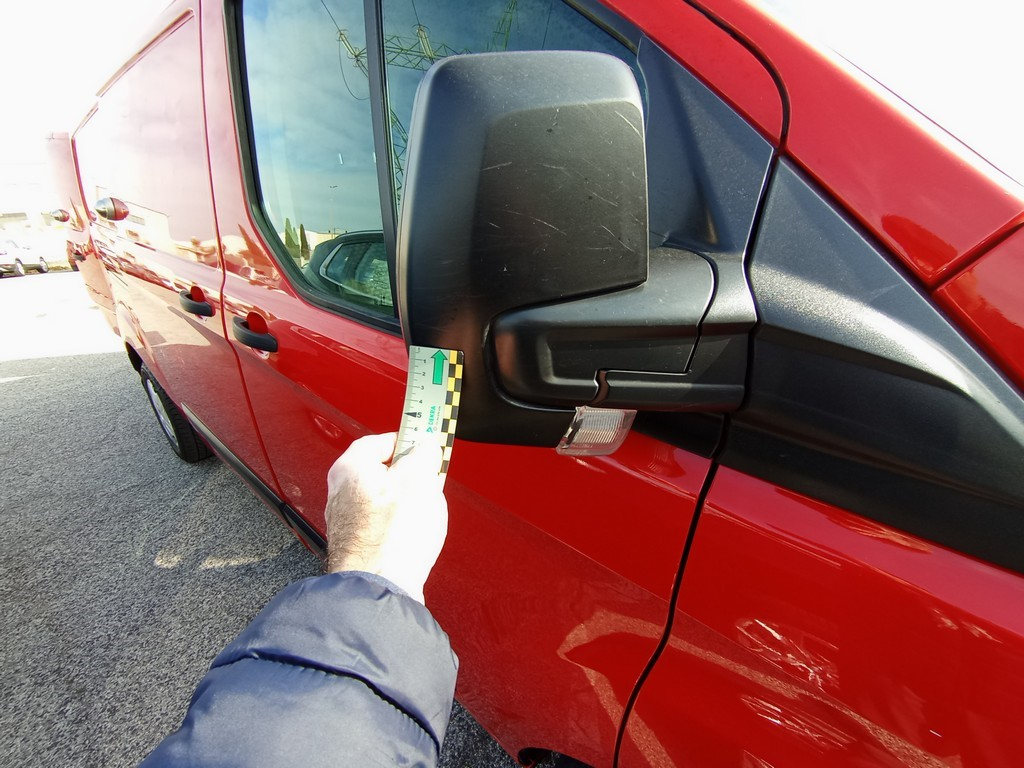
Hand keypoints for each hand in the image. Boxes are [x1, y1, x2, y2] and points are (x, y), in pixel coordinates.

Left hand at [324, 433, 447, 603]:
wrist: (379, 586)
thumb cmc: (393, 537)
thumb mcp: (420, 481)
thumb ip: (423, 454)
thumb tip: (425, 445)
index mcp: (351, 468)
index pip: (380, 440)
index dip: (407, 441)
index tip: (425, 444)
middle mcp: (341, 492)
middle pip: (380, 470)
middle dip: (409, 475)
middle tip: (429, 479)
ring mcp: (345, 520)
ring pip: (381, 498)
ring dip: (405, 501)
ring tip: (424, 512)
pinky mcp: (355, 544)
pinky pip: (380, 523)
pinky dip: (398, 524)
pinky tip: (413, 535)